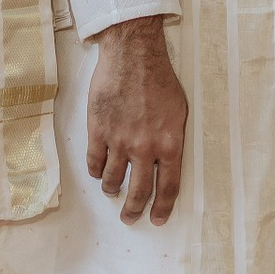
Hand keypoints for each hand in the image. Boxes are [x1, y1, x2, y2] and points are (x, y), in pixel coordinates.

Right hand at [86, 17, 188, 223]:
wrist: (133, 55)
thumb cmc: (160, 78)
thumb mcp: (179, 110)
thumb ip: (172, 138)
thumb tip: (167, 160)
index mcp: (170, 143)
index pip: (169, 187)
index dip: (163, 207)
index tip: (157, 219)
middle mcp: (145, 148)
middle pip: (140, 191)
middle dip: (135, 209)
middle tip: (131, 217)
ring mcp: (119, 141)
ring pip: (113, 179)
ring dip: (113, 190)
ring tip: (113, 192)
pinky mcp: (98, 131)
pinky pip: (95, 162)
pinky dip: (96, 171)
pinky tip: (99, 172)